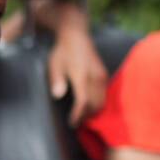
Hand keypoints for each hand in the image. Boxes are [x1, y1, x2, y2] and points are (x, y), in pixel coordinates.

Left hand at [41, 0, 107, 126]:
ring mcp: (101, 76)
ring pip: (101, 101)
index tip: (71, 123)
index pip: (83, 102)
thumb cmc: (62, 52)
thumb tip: (57, 95)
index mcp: (81, 76)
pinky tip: (88, 106)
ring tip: (81, 117)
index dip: (78, 115)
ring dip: (92, 112)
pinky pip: (104, 95)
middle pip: (94, 105)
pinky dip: (97, 104)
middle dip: (85, 116)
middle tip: (75, 123)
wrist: (76, 36)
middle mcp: (94, 77)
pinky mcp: (104, 75)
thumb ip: (56, 81)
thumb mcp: (54, 65)